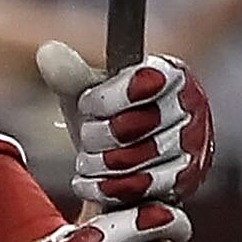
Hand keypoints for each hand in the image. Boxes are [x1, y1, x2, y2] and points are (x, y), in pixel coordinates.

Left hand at [37, 42, 215, 206]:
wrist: (124, 167)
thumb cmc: (111, 120)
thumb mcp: (89, 95)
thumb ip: (71, 75)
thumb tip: (48, 52)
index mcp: (170, 75)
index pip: (143, 81)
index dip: (106, 99)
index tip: (87, 104)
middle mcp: (191, 108)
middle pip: (134, 124)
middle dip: (98, 134)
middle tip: (90, 134)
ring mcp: (192, 148)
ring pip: (134, 161)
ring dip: (98, 163)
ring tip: (90, 158)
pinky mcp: (184, 183)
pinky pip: (137, 189)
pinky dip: (104, 187)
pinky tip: (92, 180)